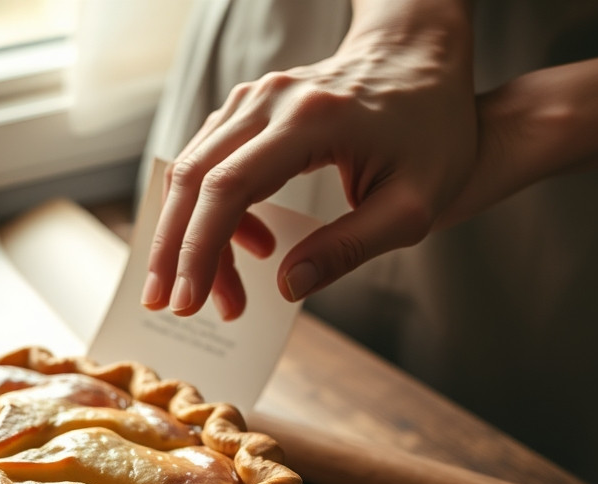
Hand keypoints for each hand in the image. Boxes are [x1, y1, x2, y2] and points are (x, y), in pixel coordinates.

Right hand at [144, 18, 476, 316]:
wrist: (425, 63)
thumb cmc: (431, 132)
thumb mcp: (413, 206)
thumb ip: (349, 248)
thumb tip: (286, 286)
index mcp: (311, 121)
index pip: (229, 187)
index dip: (199, 249)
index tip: (188, 301)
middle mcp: (270, 101)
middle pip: (193, 177)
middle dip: (173, 250)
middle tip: (167, 306)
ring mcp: (254, 99)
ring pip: (193, 170)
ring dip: (190, 237)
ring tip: (216, 294)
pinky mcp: (249, 108)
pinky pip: (210, 162)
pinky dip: (212, 211)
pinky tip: (249, 247)